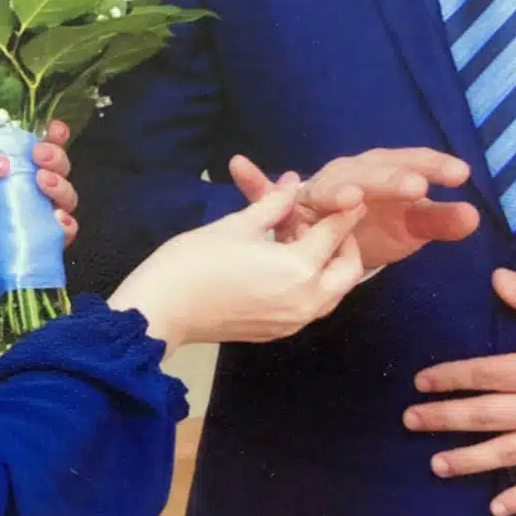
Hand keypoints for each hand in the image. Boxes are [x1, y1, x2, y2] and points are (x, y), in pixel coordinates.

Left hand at [0, 120, 77, 246]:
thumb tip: (0, 164)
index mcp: (11, 166)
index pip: (42, 146)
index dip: (55, 136)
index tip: (54, 129)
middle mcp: (28, 189)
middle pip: (58, 170)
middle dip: (56, 158)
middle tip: (40, 157)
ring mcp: (36, 216)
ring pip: (65, 199)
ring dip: (61, 187)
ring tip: (43, 183)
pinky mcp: (37, 242)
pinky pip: (62, 233)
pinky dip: (66, 226)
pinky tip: (58, 219)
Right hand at [108, 184, 365, 354]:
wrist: (161, 311)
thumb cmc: (194, 261)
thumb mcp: (237, 225)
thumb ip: (273, 204)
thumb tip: (293, 183)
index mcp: (299, 269)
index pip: (334, 234)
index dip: (345, 210)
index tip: (353, 195)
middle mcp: (306, 301)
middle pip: (347, 271)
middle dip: (344, 244)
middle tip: (324, 222)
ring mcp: (293, 322)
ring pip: (332, 293)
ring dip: (328, 266)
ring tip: (300, 241)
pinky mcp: (277, 332)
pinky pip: (310, 306)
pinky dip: (311, 284)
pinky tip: (286, 264)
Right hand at [230, 148, 479, 269]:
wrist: (331, 238)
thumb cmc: (373, 227)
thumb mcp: (409, 228)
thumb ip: (437, 221)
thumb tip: (475, 217)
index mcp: (382, 172)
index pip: (410, 164)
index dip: (432, 166)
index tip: (461, 175)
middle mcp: (347, 175)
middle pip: (369, 175)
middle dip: (390, 181)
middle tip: (417, 189)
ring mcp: (313, 192)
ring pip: (323, 190)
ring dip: (334, 192)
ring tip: (350, 198)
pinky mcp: (284, 209)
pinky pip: (265, 198)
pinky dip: (254, 183)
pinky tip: (239, 167)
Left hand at [404, 269, 515, 515]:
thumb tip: (496, 278)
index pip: (486, 374)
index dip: (450, 377)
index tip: (420, 382)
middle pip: (487, 415)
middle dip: (445, 418)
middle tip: (410, 421)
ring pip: (508, 453)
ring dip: (470, 460)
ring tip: (436, 465)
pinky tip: (495, 509)